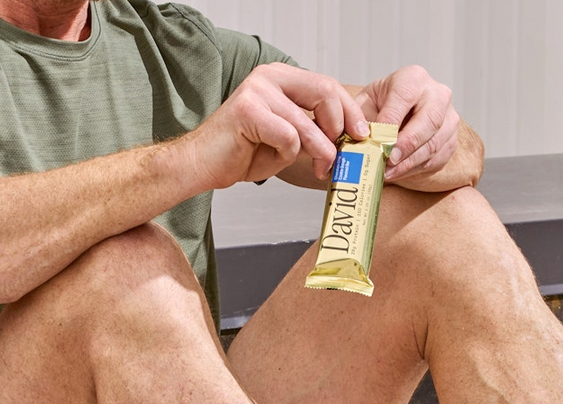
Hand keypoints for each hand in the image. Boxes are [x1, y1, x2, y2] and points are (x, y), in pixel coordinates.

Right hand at [180, 63, 368, 189]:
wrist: (201, 165)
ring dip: (321, 152)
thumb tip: (350, 140)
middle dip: (341, 127)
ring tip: (322, 168)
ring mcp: (257, 90)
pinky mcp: (247, 110)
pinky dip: (287, 155)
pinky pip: (288, 137)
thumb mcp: (288, 139)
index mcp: (280, 78)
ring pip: (308, 123)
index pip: (327, 86)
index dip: (350, 111)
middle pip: (325, 93)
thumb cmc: (241, 153)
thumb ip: (313, 132)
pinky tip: (272, 159)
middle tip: (344, 153)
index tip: (361, 135)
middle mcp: (269, 77)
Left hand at [358, 65, 459, 183]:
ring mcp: (449, 118)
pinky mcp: (451, 140)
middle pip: (429, 121)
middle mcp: (437, 94)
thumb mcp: (365, 104)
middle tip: (388, 161)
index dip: (391, 121)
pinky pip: (436, 158)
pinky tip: (397, 173)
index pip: (404, 98)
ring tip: (387, 172)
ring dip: (409, 162)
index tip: (378, 142)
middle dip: (407, 144)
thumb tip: (360, 138)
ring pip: (434, 144)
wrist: (400, 113)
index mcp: (413, 78)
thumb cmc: (381, 106)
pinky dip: (415, 169)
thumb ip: (361, 118)